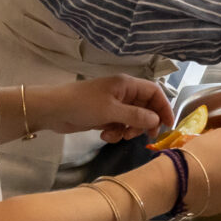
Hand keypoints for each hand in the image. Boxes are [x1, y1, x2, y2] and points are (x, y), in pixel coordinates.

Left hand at [35, 76, 169, 141]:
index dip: (164, 107)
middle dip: (145, 123)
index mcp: (126, 85)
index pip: (154, 92)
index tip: (168, 125)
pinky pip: (119, 125)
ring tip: (118, 135)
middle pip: (145, 107)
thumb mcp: (111, 111)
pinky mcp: (104, 116)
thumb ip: (136, 116)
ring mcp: (113, 105)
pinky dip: (115, 132)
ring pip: (133, 119)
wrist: (53, 110)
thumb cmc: (82, 104)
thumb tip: (156, 120)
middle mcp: (123, 93)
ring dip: (129, 130)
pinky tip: (104, 135)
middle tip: (144, 136)